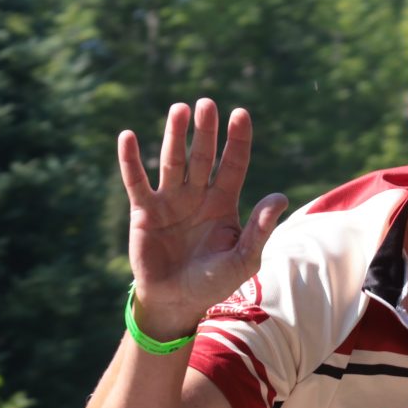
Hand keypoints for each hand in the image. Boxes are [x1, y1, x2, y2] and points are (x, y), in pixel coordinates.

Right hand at [115, 99, 291, 341]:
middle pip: (202, 155)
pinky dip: (130, 160)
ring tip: (179, 110)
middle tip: (206, 104)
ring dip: (175, 135)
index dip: (237, 140)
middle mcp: (196, 195)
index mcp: (223, 203)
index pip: (232, 164)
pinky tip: (128, 137)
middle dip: (205, 131)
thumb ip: (260, 229)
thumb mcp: (243, 259)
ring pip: (172, 161)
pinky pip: (136, 181)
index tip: (240, 114)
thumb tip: (280, 197)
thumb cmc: (213, 282)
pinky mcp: (143, 211)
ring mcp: (169, 201)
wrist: (175, 302)